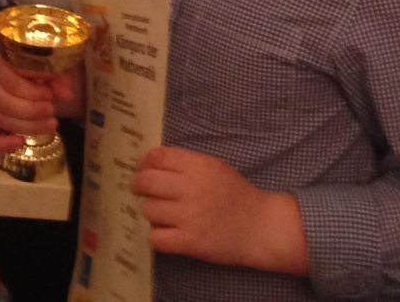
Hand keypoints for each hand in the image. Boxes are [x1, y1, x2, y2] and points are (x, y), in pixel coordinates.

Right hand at [0, 50, 82, 154]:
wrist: (33, 80)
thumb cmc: (38, 71)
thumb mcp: (50, 69)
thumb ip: (57, 78)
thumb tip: (66, 95)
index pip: (12, 82)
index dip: (33, 92)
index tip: (52, 96)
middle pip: (5, 103)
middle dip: (32, 111)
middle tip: (52, 110)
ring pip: (1, 120)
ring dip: (28, 126)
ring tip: (51, 124)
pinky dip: (2, 143)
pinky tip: (21, 142)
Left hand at [133, 146, 308, 275]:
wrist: (261, 227)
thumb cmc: (237, 194)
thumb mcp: (215, 167)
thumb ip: (186, 163)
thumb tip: (151, 162)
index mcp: (198, 166)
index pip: (157, 157)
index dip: (144, 162)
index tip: (143, 169)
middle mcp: (191, 188)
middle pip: (146, 182)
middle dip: (139, 185)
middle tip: (142, 191)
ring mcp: (189, 216)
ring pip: (148, 209)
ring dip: (151, 212)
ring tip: (162, 214)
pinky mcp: (189, 242)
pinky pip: (156, 238)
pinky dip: (157, 236)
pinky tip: (166, 233)